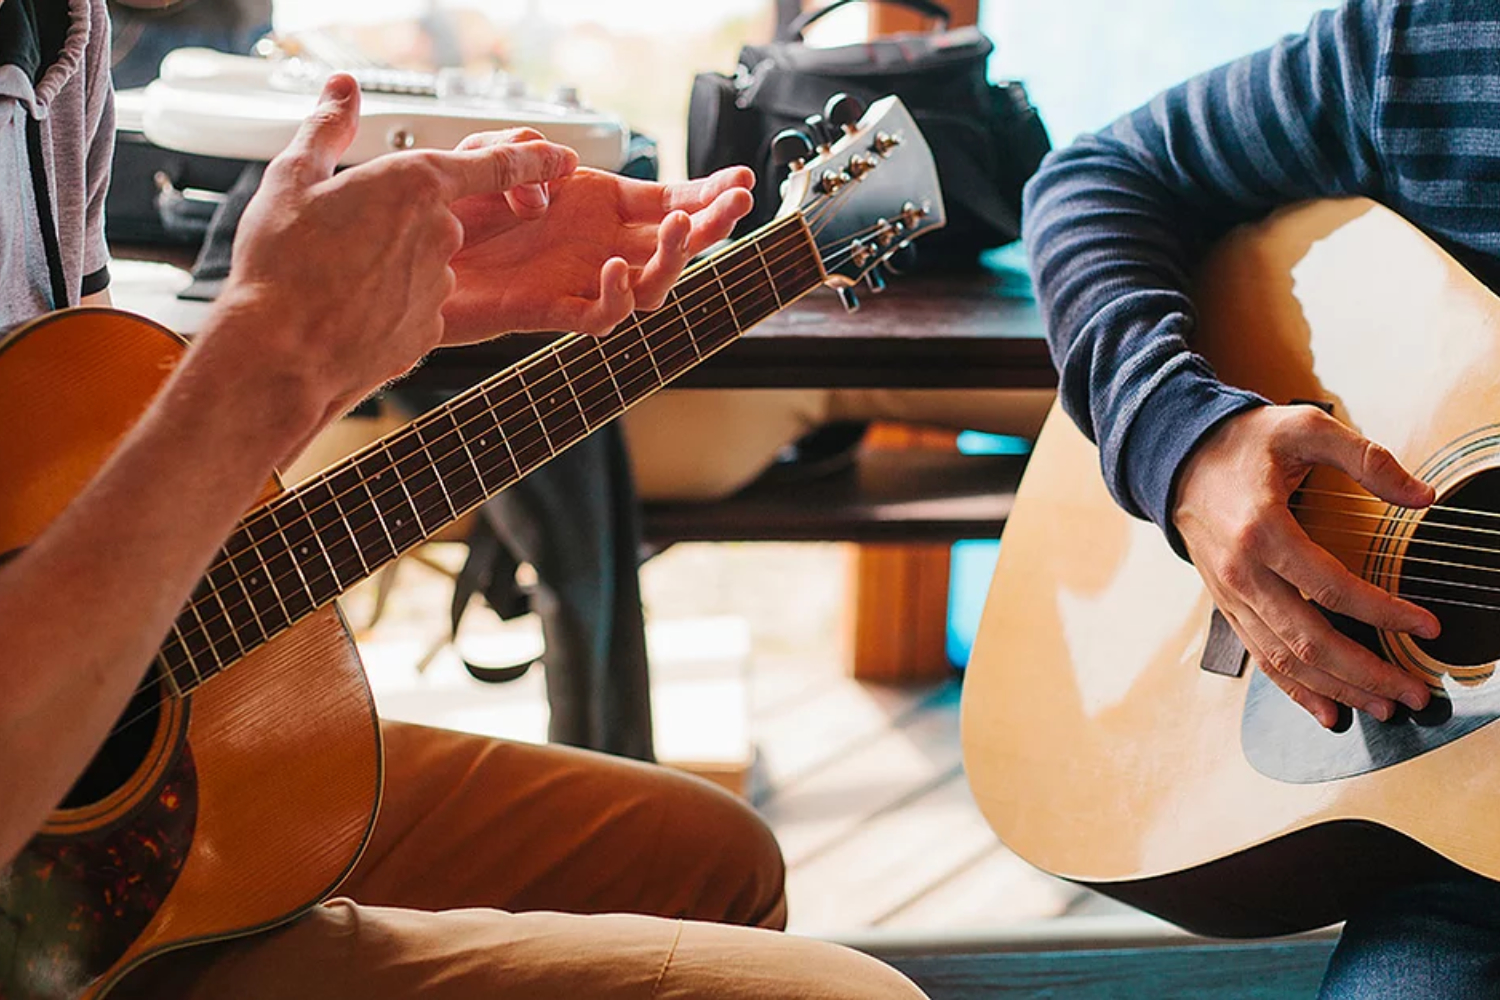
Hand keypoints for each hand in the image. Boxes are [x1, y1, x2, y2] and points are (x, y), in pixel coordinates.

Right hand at [209, 77, 578, 420]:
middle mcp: (442, 233)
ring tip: (338, 279)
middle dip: (403, 226)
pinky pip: (417, 307)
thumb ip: (327, 129)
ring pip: (427, 264)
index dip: (534, 161)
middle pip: (442, 218)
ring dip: (393, 267)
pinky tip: (351, 311)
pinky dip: (390, 306)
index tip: (564, 159)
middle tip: (347, 238)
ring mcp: (441, 284)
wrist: (281, 353)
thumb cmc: (282, 267)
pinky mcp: (432, 328)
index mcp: (416, 184)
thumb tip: (343, 89)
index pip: (496, 164)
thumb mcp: (292, 178)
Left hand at [440, 131, 754, 342]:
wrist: (403, 256)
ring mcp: (578, 280)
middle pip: (674, 244)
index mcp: (593, 205)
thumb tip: (565, 173)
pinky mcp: (552, 310)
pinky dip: (617, 297)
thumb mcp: (486, 152)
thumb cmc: (446, 208)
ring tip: (676, 228)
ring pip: (651, 285)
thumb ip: (526, 151)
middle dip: (712, 224)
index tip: (742, 180)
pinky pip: (602, 317)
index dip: (706, 193)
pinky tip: (614, 268)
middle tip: (736, 206)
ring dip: (673, 258)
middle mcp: (595, 244)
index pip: (666, 201)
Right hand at [1172, 405, 1440, 727]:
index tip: (1427, 627)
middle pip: (1308, 640)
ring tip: (1384, 707)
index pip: (1332, 586)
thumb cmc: (1244, 444)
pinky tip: (1329, 710)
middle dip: (1367, 672)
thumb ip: (1366, 459)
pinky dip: (1295, 690)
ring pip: (1285, 659)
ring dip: (1338, 689)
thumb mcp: (1304, 429)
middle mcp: (1243, 573)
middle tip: (1414, 692)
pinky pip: (1261, 658)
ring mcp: (1232, 595)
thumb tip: (1422, 496)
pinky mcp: (1228, 606)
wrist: (1179, 459)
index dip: (1384, 612)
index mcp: (1263, 530)